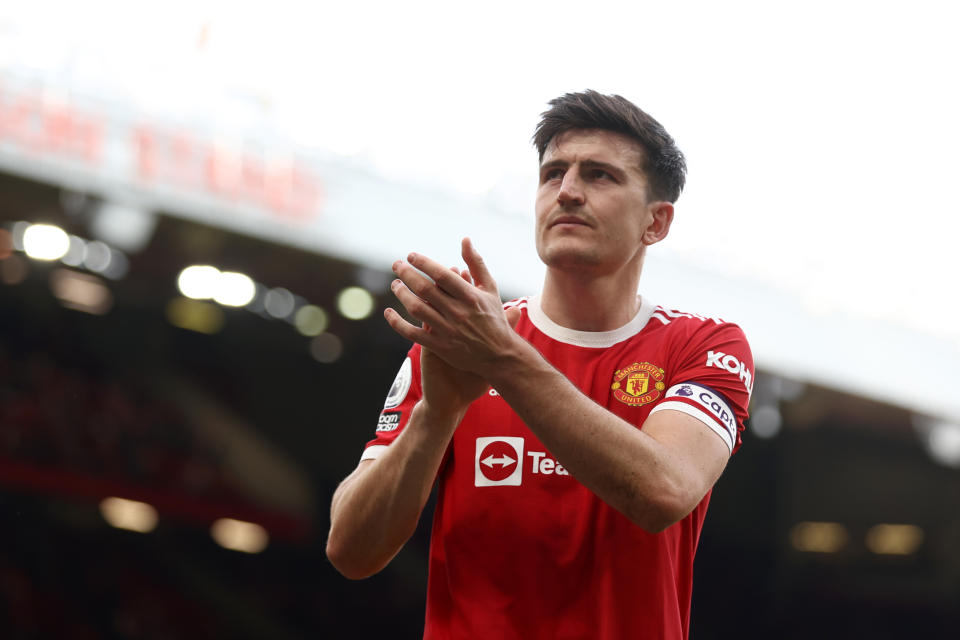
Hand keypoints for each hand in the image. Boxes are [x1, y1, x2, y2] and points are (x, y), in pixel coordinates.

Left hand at [385, 238, 521, 398]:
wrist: (499, 354)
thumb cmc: (493, 317)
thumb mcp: (490, 288)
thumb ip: (476, 264)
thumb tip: (465, 240)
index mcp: (470, 296)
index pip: (441, 274)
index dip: (423, 263)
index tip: (410, 256)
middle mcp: (458, 312)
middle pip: (425, 289)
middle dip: (407, 274)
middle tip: (396, 266)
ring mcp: (448, 330)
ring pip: (417, 308)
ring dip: (402, 294)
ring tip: (395, 285)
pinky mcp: (439, 346)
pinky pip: (412, 333)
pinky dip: (397, 323)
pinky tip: (388, 313)